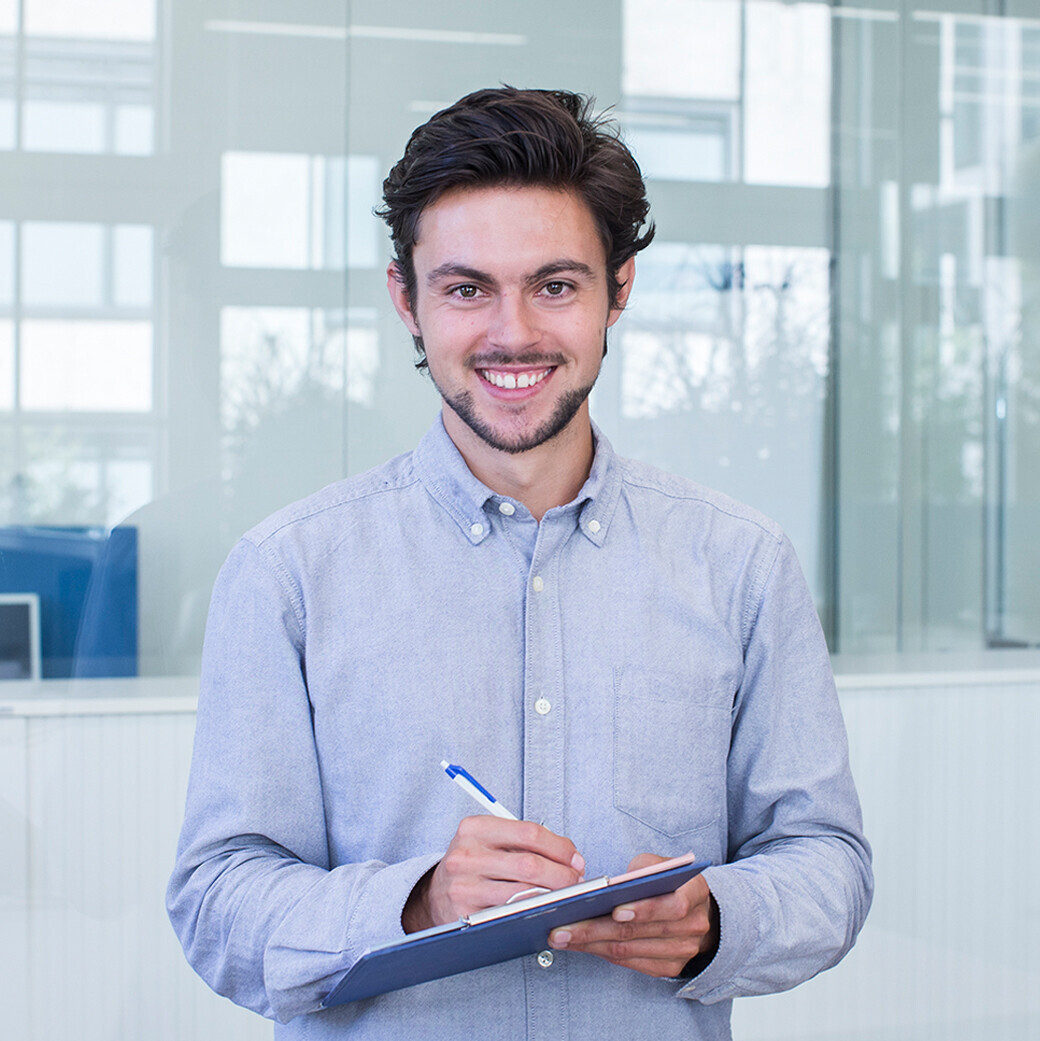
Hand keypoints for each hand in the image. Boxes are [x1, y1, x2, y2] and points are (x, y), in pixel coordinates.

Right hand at [403, 816, 584, 932]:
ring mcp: (464, 886)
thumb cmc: (472, 865)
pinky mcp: (465, 915)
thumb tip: (571, 856)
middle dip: (562, 875)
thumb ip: (526, 841)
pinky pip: (509, 914)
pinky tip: (544, 911)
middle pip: (529, 864)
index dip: (560, 847)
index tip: (576, 858)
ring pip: (523, 892)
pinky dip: (533, 913)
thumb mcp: (489, 841)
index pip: (529, 832)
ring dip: (553, 896)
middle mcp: (466, 854)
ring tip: (566, 897)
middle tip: (577, 881)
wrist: (432, 895)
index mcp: (475, 828)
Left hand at [547, 853, 718, 977]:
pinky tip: (578, 944)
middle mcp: (691, 927)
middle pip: (637, 932)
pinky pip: (628, 961)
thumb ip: (645, 867)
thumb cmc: (674, 883)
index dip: (641, 910)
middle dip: (595, 929)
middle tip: (562, 928)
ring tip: (561, 936)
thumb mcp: (666, 864)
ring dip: (590, 944)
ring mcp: (680, 952)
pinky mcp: (666, 967)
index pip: (670, 906)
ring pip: (628, 950)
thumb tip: (616, 882)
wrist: (702, 912)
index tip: (613, 910)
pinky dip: (600, 952)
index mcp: (694, 895)